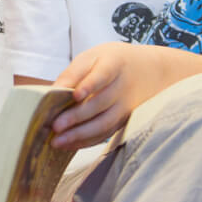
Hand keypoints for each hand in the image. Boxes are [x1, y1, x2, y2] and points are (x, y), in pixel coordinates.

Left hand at [49, 42, 177, 150]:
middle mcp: (122, 88)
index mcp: (114, 65)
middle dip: (76, 117)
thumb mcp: (93, 57)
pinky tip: (69, 144)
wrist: (149, 70)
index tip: (75, 95)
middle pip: (100, 104)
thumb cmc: (111, 62)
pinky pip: (106, 133)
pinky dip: (87, 141)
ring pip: (104, 123)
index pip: (103, 75)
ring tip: (57, 141)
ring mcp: (125, 106)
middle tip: (54, 126)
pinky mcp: (124, 120)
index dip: (89, 85)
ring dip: (80, 135)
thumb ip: (73, 73)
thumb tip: (52, 92)